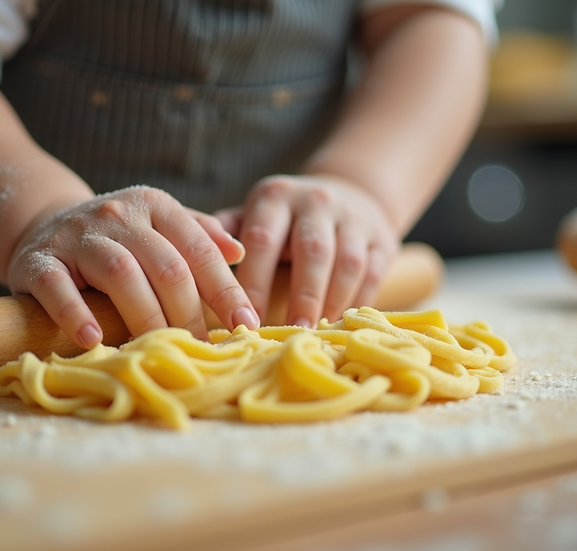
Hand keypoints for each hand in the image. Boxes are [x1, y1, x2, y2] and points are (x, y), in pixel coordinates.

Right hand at [8, 186, 259, 348]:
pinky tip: (94, 340)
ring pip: (121, 274)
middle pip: (166, 266)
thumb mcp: (157, 225)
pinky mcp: (38, 260)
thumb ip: (198, 236)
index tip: (246, 325)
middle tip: (203, 352)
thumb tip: (240, 252)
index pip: (199, 249)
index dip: (226, 290)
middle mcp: (119, 215)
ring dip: (146, 318)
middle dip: (191, 314)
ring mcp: (77, 236)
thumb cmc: (114, 236)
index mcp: (154, 206)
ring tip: (161, 351)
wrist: (40, 224)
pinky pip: (57, 287)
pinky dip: (75, 314)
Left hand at [216, 175, 400, 326]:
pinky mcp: (382, 236)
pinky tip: (343, 322)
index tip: (245, 320)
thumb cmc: (285, 220)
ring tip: (318, 332)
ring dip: (332, 300)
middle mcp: (316, 201)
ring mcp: (353, 217)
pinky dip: (359, 299)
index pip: (262, 240)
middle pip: (311, 250)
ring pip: (346, 262)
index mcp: (275, 197)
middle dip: (301, 295)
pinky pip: (373, 271)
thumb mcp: (253, 215)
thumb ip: (223, 235)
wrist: (349, 194)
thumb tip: (194, 264)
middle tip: (291, 333)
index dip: (254, 283)